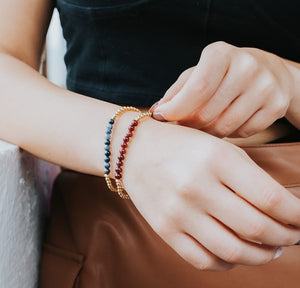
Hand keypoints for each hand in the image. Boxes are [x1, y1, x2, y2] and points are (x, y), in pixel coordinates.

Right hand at [120, 118, 299, 270]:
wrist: (134, 150)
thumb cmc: (182, 144)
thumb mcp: (219, 148)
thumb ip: (250, 178)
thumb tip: (281, 211)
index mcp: (217, 159)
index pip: (272, 199)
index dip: (297, 216)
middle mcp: (197, 187)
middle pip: (257, 229)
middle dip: (286, 238)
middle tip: (292, 236)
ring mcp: (178, 212)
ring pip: (233, 251)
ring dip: (261, 255)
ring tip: (270, 249)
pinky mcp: (164, 229)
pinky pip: (204, 260)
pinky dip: (229, 263)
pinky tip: (236, 253)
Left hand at [151, 41, 297, 137]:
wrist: (267, 71)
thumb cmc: (222, 74)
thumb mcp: (198, 73)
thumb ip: (177, 92)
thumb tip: (157, 112)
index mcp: (221, 54)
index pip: (198, 88)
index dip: (177, 108)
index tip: (162, 117)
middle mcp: (246, 67)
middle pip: (208, 113)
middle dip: (190, 124)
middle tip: (184, 123)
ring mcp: (265, 86)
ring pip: (224, 127)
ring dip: (208, 131)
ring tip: (205, 123)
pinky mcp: (276, 105)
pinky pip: (243, 132)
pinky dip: (230, 132)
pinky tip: (228, 120)